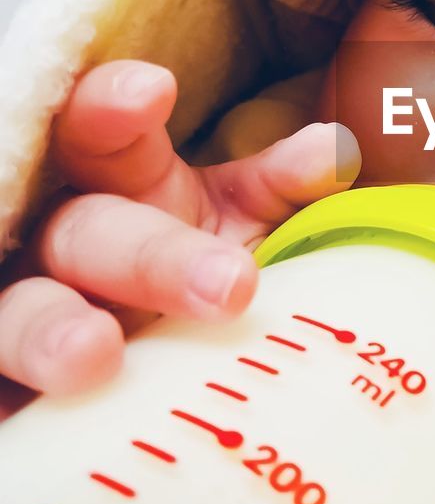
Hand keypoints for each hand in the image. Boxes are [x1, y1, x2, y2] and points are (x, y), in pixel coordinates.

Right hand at [0, 61, 358, 417]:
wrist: (177, 376)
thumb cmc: (206, 271)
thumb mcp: (241, 220)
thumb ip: (280, 185)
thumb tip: (333, 151)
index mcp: (121, 185)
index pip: (100, 131)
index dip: (113, 108)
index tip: (153, 92)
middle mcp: (68, 245)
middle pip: (85, 235)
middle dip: (151, 256)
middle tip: (231, 287)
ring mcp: (32, 315)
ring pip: (19, 314)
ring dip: (51, 331)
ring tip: (94, 355)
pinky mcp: (16, 396)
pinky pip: (6, 401)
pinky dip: (15, 402)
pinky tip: (19, 411)